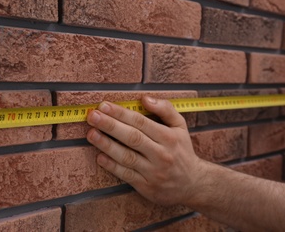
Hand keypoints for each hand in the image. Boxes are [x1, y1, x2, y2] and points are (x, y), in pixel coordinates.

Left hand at [86, 96, 204, 204]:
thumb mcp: (180, 126)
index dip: (121, 113)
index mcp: (169, 137)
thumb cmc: (182, 150)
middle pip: (132, 138)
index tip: (104, 105)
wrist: (192, 183)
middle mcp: (161, 154)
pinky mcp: (146, 186)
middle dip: (110, 125)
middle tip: (92, 116)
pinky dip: (112, 166)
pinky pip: (126, 174)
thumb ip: (165, 109)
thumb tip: (145, 98)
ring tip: (91, 134)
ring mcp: (153, 171)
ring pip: (127, 157)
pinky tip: (99, 156)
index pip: (141, 122)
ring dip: (107, 145)